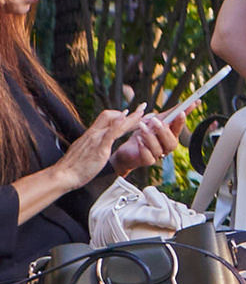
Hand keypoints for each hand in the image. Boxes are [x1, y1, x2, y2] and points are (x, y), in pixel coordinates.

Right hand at [67, 97, 186, 184]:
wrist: (63, 174)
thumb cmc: (73, 166)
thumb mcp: (83, 152)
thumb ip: (91, 146)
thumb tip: (96, 146)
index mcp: (91, 134)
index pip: (107, 119)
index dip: (121, 116)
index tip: (131, 114)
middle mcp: (94, 133)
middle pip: (112, 116)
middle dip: (130, 114)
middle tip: (144, 109)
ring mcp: (96, 139)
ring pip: (115, 123)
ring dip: (131, 118)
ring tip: (143, 114)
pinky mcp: (99, 148)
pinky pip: (111, 134)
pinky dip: (119, 125)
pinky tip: (127, 120)